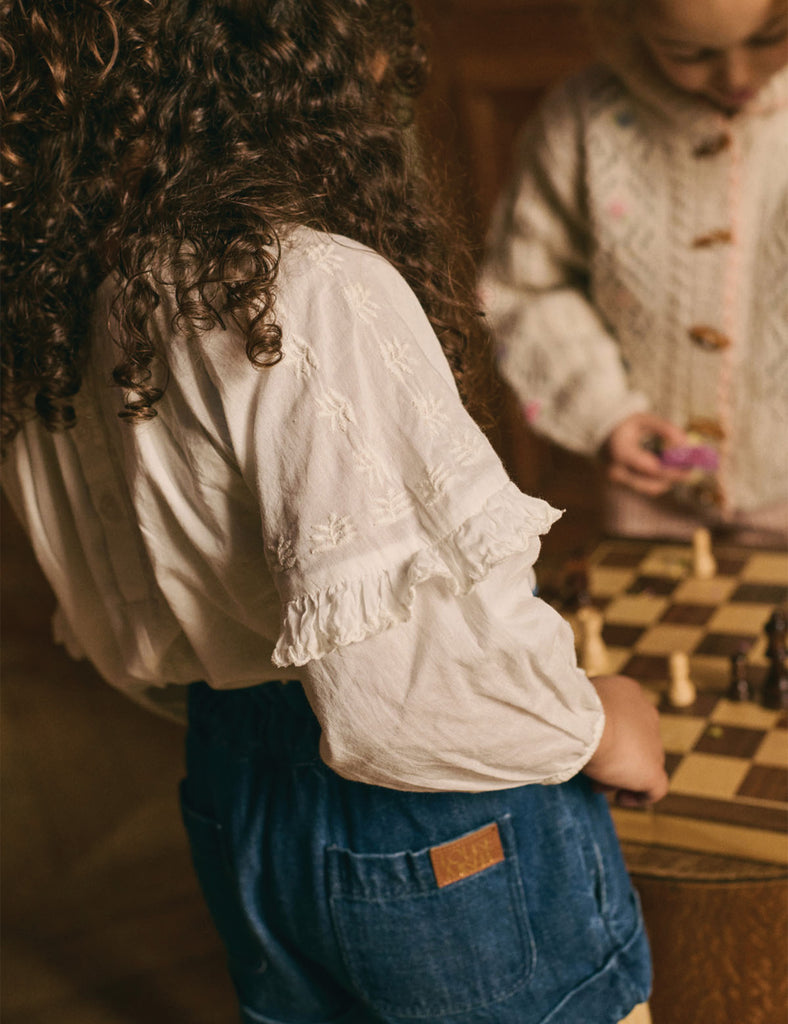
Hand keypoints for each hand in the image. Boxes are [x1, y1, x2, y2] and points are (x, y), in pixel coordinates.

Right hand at [583, 675, 668, 806]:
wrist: (582, 722)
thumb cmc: (570, 707)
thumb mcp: (575, 699)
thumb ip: (581, 706)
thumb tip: (570, 717)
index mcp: (629, 692)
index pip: (625, 714)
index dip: (609, 732)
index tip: (591, 744)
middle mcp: (647, 714)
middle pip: (635, 740)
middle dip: (616, 755)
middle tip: (593, 766)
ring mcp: (653, 743)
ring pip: (643, 763)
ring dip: (622, 775)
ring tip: (598, 785)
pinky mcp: (652, 770)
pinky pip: (656, 788)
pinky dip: (640, 795)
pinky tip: (622, 798)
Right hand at [603, 413, 690, 495]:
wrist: (599, 432)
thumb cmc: (625, 424)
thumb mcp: (644, 420)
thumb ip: (665, 429)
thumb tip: (686, 443)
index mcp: (621, 453)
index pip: (653, 469)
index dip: (674, 470)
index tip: (690, 467)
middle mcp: (617, 471)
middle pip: (652, 484)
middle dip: (673, 479)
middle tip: (690, 471)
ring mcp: (616, 480)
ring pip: (649, 489)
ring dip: (666, 480)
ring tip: (677, 467)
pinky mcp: (620, 483)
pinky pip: (643, 486)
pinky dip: (657, 479)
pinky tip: (663, 467)